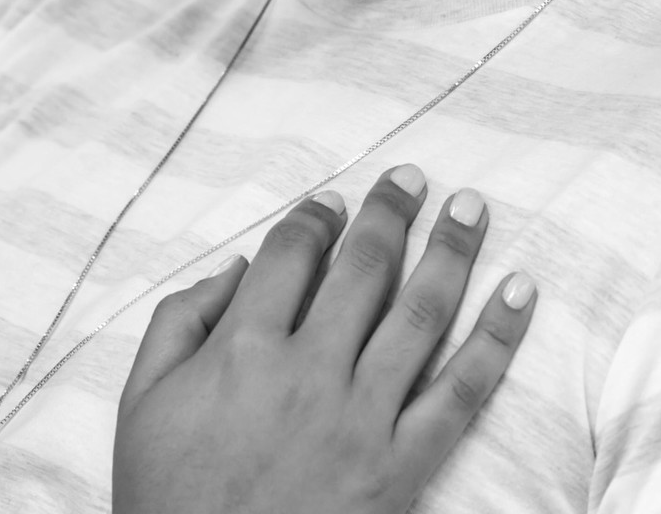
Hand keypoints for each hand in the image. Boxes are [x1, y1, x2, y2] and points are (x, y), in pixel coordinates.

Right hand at [113, 165, 536, 513]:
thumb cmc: (173, 498)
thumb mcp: (140, 407)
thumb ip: (177, 324)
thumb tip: (235, 267)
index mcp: (242, 350)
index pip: (292, 258)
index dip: (316, 219)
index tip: (335, 201)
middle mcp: (309, 370)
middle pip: (363, 270)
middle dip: (391, 214)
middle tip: (412, 179)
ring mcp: (363, 414)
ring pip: (421, 312)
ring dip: (452, 251)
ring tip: (472, 207)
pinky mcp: (404, 461)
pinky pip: (462, 389)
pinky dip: (498, 336)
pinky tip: (520, 290)